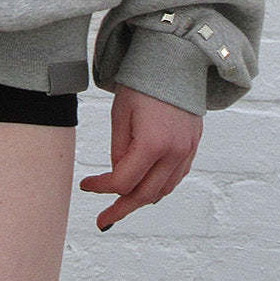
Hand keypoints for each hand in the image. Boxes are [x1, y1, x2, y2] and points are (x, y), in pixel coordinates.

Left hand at [79, 82, 202, 230]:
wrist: (175, 61)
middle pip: (146, 195)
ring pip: (163, 190)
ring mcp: (187, 151)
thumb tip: (119, 175)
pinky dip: (159, 186)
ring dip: (141, 199)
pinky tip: (144, 187)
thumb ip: (119, 150)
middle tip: (104, 219)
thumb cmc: (142, 84)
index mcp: (152, 144)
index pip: (123, 181)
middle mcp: (174, 153)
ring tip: (121, 203)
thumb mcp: (121, 115)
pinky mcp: (193, 146)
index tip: (86, 185)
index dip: (102, 188)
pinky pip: (175, 177)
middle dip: (122, 208)